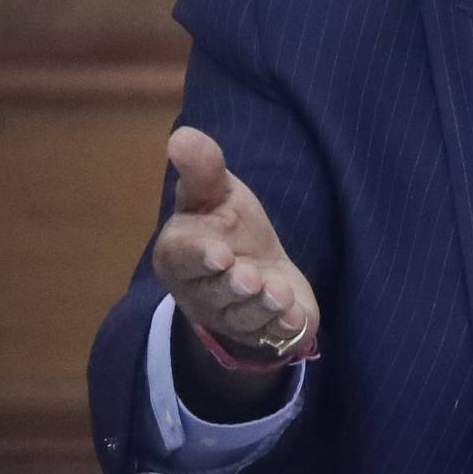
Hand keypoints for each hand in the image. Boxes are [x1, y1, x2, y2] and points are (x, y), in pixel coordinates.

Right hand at [151, 126, 320, 365]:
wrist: (256, 265)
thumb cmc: (226, 223)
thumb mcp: (215, 190)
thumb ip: (201, 168)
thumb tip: (181, 136)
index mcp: (179, 255)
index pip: (183, 258)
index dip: (200, 257)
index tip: (220, 252)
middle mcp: (199, 293)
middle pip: (214, 294)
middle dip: (235, 286)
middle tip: (250, 276)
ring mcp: (229, 319)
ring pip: (244, 317)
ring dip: (262, 306)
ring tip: (277, 293)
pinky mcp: (261, 334)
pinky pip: (270, 337)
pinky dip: (282, 328)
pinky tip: (294, 317)